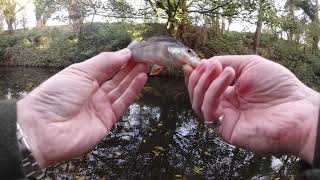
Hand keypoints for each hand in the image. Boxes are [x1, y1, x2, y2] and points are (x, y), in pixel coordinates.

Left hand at [17, 49, 147, 166]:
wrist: (44, 129)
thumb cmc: (55, 96)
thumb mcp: (79, 72)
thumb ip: (104, 62)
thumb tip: (124, 53)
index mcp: (82, 79)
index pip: (105, 66)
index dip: (119, 58)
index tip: (133, 50)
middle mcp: (92, 92)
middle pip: (115, 78)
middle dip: (129, 67)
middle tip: (143, 56)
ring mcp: (100, 107)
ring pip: (121, 89)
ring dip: (133, 77)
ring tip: (145, 65)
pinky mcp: (107, 120)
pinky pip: (123, 103)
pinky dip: (132, 91)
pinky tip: (141, 78)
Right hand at [184, 55, 319, 163]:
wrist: (297, 107)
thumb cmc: (279, 85)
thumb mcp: (250, 64)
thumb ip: (226, 61)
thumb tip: (205, 62)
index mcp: (229, 93)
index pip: (204, 86)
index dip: (194, 76)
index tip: (189, 64)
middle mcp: (225, 106)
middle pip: (197, 95)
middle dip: (198, 78)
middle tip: (209, 65)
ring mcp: (225, 118)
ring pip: (198, 103)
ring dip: (205, 83)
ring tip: (221, 70)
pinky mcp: (226, 129)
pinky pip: (208, 112)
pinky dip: (212, 93)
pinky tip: (227, 80)